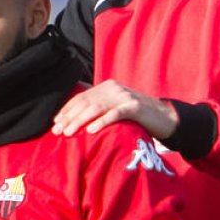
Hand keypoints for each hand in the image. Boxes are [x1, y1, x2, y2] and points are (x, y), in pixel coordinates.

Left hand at [52, 80, 177, 138]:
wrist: (165, 118)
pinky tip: (92, 130)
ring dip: (80, 121)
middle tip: (58, 131)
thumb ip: (99, 109)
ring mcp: (125, 96)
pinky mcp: (135, 107)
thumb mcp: (115, 109)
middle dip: (69, 117)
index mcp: (106, 87)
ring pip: (97, 107)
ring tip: (69, 132)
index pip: (81, 97)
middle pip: (86, 102)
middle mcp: (113, 88)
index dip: (66, 110)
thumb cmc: (136, 117)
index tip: (55, 123)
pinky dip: (102, 121)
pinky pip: (115, 113)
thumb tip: (75, 119)